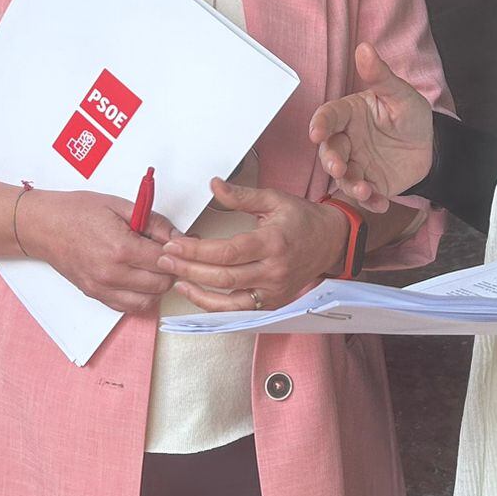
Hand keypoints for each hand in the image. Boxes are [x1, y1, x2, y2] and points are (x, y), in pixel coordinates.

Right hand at [21, 189, 178, 316]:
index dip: (178, 252)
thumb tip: (179, 237)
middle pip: (161, 284)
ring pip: (148, 301)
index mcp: (121, 248)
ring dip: (157, 286)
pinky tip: (139, 279)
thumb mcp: (120, 206)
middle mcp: (112, 274)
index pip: (166, 261)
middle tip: (168, 254)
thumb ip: (154, 223)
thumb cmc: (77, 212)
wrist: (43, 226)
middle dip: (171, 269)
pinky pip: (128, 306)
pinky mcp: (95, 294)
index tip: (180, 244)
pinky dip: (140, 296)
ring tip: (153, 267)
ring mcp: (103, 288)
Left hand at [158, 179, 345, 312]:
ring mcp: (273, 291)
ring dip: (197, 292)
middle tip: (165, 259)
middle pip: (223, 277)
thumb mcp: (274, 199)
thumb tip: (213, 185)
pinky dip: (214, 305)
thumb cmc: (302, 219)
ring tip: (175, 278)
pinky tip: (196, 293)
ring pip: (228, 300)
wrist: (330, 242)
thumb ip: (241, 195)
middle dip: (189, 269)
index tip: (174, 244)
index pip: (227, 252)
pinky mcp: (272, 303)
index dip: (196, 251)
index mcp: (273, 242)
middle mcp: (274, 271)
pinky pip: (238, 310)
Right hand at [307, 42, 434, 214]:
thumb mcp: (400, 94)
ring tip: (364, 191)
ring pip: (342, 176)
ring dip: (349, 185)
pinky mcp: (368, 183)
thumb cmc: (411, 116)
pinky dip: (369, 202)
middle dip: (331, 161)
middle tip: (339, 168)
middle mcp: (347, 139)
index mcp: (350, 114)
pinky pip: (363, 195)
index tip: (317, 133)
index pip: (328, 116)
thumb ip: (380, 76)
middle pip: (330, 150)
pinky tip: (381, 203)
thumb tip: (365, 48)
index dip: (320, 124)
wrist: (432, 147)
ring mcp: (356, 163)